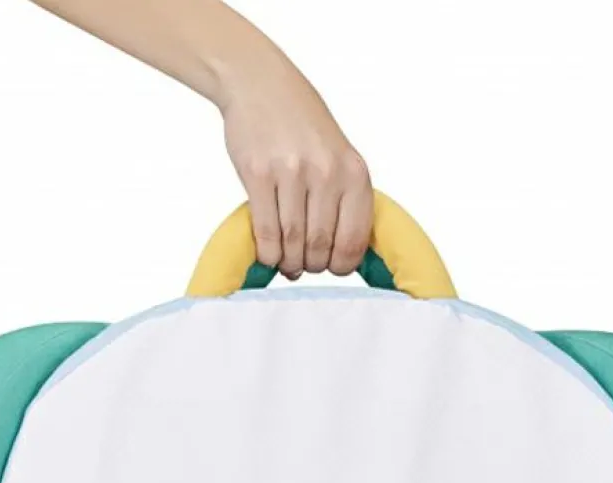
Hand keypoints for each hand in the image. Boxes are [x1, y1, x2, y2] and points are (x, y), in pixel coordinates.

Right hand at [222, 65, 372, 280]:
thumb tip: (341, 253)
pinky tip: (268, 254)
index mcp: (354, 173)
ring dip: (289, 263)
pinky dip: (268, 252)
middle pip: (321, 246)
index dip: (342, 265)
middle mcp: (326, 173)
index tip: (332, 267)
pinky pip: (266, 231)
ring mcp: (291, 173)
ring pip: (293, 242)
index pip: (354, 240)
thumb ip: (345, 199)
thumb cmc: (303, 125)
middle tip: (304, 266)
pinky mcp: (258, 174)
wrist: (261, 85)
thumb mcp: (340, 157)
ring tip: (286, 263)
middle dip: (312, 265)